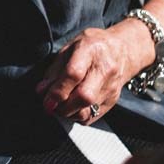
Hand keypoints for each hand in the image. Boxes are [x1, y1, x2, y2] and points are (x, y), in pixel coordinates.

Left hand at [36, 21, 154, 123]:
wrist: (121, 50)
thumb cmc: (92, 46)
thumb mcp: (69, 47)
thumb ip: (54, 69)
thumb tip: (42, 91)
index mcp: (90, 51)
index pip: (73, 74)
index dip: (57, 90)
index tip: (46, 98)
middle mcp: (104, 70)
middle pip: (84, 96)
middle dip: (63, 106)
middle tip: (51, 105)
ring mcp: (111, 87)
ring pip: (88, 110)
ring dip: (68, 113)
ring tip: (60, 106)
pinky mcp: (112, 100)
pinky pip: (92, 117)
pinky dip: (78, 116)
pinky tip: (72, 108)